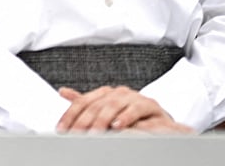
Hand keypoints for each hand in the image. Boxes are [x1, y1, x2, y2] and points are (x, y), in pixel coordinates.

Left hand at [57, 86, 191, 133]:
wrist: (162, 125)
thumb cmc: (133, 120)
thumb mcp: (107, 113)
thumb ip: (87, 104)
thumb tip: (63, 91)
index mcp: (105, 94)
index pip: (82, 102)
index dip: (70, 115)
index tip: (61, 130)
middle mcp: (118, 93)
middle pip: (95, 105)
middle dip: (83, 121)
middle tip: (75, 134)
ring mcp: (133, 97)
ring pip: (113, 105)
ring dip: (102, 120)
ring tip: (94, 132)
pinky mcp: (149, 105)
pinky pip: (136, 109)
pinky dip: (125, 117)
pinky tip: (117, 126)